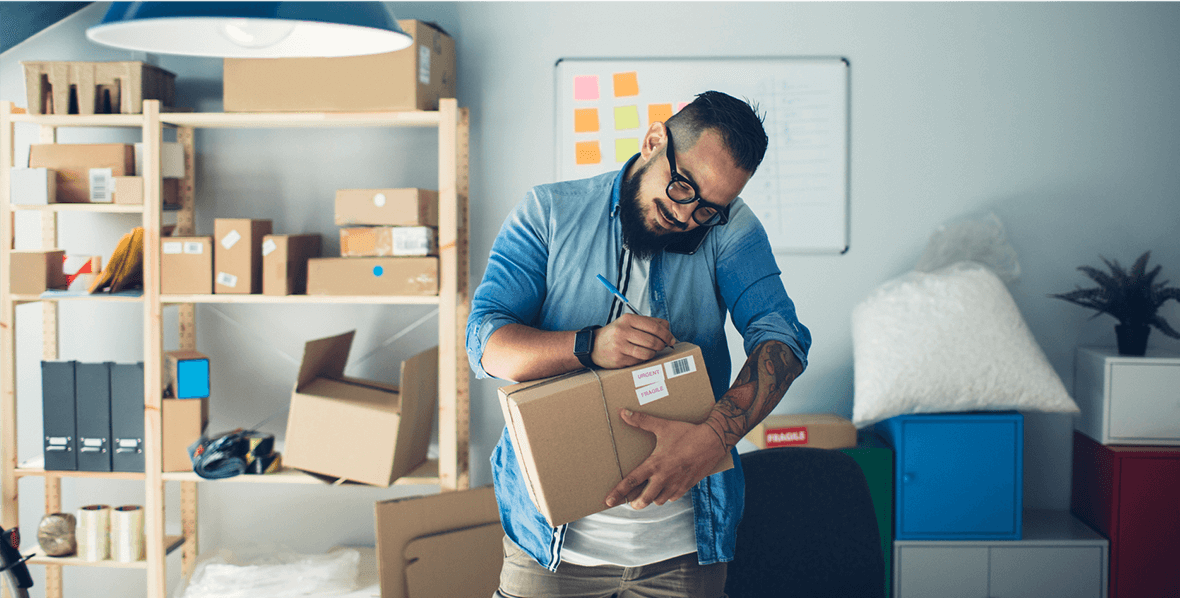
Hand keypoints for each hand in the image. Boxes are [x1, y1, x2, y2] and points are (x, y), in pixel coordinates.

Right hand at [591, 314, 675, 368]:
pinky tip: (640, 355)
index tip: (671, 339)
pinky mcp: (619, 359)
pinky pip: (639, 361)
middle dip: (662, 345)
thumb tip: (668, 329)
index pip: (655, 327)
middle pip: (653, 341)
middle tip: (663, 346)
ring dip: (654, 353)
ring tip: (652, 351)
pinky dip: (643, 359)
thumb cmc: (616, 333)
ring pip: (648, 353)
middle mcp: (623, 331)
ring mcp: (620, 346)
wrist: (594, 345)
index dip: (667, 334)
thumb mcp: (629, 322)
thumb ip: (649, 323)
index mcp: (628, 319)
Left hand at [604, 408, 728, 509]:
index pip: (632, 481)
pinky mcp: (687, 486)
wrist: (713, 441)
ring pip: (659, 500)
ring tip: (647, 495)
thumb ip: (642, 421)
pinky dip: (667, 497)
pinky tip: (665, 491)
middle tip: (631, 502)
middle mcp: (664, 477)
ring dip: (652, 499)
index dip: (618, 492)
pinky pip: (673, 498)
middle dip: (636, 503)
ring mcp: (676, 484)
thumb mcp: (663, 426)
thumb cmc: (687, 433)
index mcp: (655, 464)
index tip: (608, 501)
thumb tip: (623, 412)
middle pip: (645, 499)